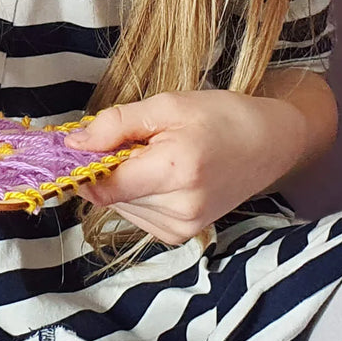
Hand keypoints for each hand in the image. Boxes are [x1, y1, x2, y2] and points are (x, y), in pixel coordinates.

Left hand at [64, 90, 306, 245]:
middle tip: (132, 139)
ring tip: (153, 154)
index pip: (104, 186)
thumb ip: (115, 125)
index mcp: (175, 173)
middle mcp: (179, 210)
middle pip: (109, 195)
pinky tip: (159, 172)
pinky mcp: (182, 235)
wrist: (269, 144)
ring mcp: (182, 228)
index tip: (72, 146)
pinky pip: (137, 213)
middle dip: (106, 166)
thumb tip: (73, 143)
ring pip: (120, 205)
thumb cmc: (219, 116)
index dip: (81, 167)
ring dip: (122, 179)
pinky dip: (137, 192)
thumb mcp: (166, 106)